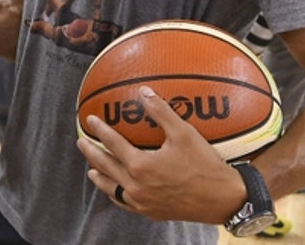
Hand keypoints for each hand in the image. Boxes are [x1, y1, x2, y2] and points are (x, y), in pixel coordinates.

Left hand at [76, 86, 244, 223]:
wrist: (223, 199)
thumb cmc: (204, 165)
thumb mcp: (184, 133)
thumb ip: (161, 111)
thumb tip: (144, 91)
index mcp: (141, 166)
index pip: (113, 144)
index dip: (100, 130)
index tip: (90, 120)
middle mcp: (136, 186)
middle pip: (106, 167)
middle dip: (91, 153)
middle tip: (81, 142)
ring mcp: (142, 202)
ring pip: (112, 189)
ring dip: (100, 176)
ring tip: (91, 169)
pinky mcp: (151, 213)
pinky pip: (125, 203)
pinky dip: (115, 194)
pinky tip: (116, 190)